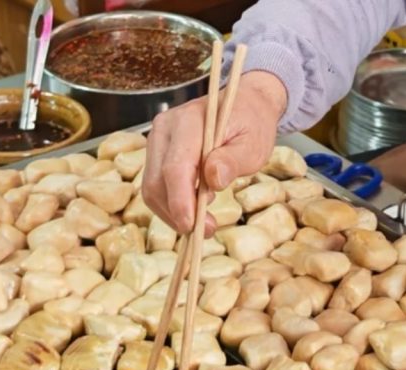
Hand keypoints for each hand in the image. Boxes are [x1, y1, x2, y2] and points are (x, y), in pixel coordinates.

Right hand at [143, 70, 287, 234]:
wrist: (245, 105)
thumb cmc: (251, 124)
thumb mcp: (254, 144)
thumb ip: (233, 160)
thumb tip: (213, 179)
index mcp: (189, 122)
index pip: (176, 168)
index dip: (181, 201)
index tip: (194, 226)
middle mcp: (165, 128)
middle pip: (157, 181)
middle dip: (177, 213)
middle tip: (206, 230)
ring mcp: (157, 140)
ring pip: (151, 187)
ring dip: (173, 212)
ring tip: (203, 220)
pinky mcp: (157, 152)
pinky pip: (156, 185)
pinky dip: (171, 204)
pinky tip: (194, 207)